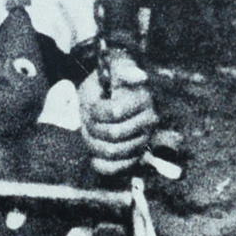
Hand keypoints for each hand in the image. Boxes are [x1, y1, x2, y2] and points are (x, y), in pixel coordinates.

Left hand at [80, 53, 157, 174]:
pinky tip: (94, 156)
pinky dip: (102, 164)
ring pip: (112, 151)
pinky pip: (117, 169)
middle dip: (93, 127)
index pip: (114, 112)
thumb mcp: (113, 67)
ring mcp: (143, 140)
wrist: (109, 96)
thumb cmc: (109, 79)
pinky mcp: (134, 157)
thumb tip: (141, 76)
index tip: (90, 103)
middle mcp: (148, 121)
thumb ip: (124, 69)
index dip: (94, 110)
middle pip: (113, 134)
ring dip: (93, 143)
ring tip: (89, 132)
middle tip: (86, 119)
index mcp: (144, 99)